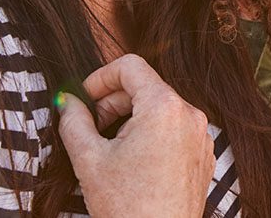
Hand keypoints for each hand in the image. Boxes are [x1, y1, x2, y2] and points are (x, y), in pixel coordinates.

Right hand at [57, 54, 215, 217]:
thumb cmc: (127, 206)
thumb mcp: (89, 159)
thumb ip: (74, 121)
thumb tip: (67, 100)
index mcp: (164, 107)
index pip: (130, 66)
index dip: (100, 77)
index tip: (84, 99)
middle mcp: (190, 114)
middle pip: (145, 87)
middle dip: (113, 103)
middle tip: (91, 130)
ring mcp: (200, 135)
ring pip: (159, 109)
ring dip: (131, 120)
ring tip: (111, 150)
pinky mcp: (203, 153)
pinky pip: (174, 129)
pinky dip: (151, 135)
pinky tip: (134, 163)